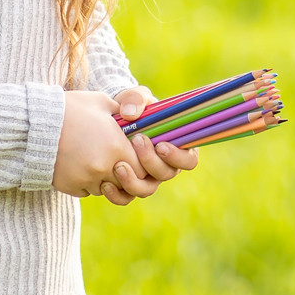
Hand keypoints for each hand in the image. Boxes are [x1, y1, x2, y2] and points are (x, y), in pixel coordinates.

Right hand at [53, 91, 141, 200]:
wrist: (32, 123)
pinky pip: (87, 190)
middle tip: (116, 159)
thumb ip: (124, 113)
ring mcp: (86, 179)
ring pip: (106, 189)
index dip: (142, 163)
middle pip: (127, 183)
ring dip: (105, 178)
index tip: (133, 152)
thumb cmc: (70, 108)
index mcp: (116, 147)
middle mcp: (104, 167)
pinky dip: (87, 182)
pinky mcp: (70, 186)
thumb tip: (136, 119)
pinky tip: (79, 163)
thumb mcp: (101, 102)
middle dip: (125, 173)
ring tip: (94, 158)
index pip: (143, 169)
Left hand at [106, 86, 199, 202]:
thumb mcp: (135, 97)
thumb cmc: (131, 107)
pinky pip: (126, 197)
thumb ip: (136, 99)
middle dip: (151, 161)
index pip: (189, 160)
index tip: (161, 145)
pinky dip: (117, 194)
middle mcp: (165, 165)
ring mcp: (147, 177)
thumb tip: (130, 113)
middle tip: (137, 142)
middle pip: (166, 174)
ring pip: (146, 190)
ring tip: (118, 166)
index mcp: (177, 145)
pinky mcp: (128, 184)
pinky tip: (105, 183)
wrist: (109, 119)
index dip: (177, 156)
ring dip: (133, 182)